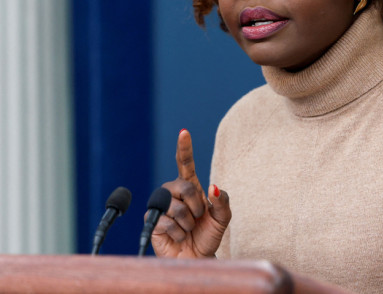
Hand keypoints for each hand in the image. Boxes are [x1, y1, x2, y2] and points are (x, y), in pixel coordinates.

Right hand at [151, 129, 231, 257]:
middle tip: (198, 218)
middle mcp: (174, 192)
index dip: (184, 148)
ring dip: (187, 222)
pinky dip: (177, 232)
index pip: (186, 164)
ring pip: (175, 206)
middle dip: (196, 205)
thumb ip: (222, 201)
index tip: (184, 132)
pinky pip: (166, 222)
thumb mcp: (223, 218)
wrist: (197, 258)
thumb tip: (214, 187)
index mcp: (191, 187)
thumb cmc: (209, 235)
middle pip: (184, 186)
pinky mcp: (152, 221)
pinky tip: (178, 236)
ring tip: (188, 228)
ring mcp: (162, 206)